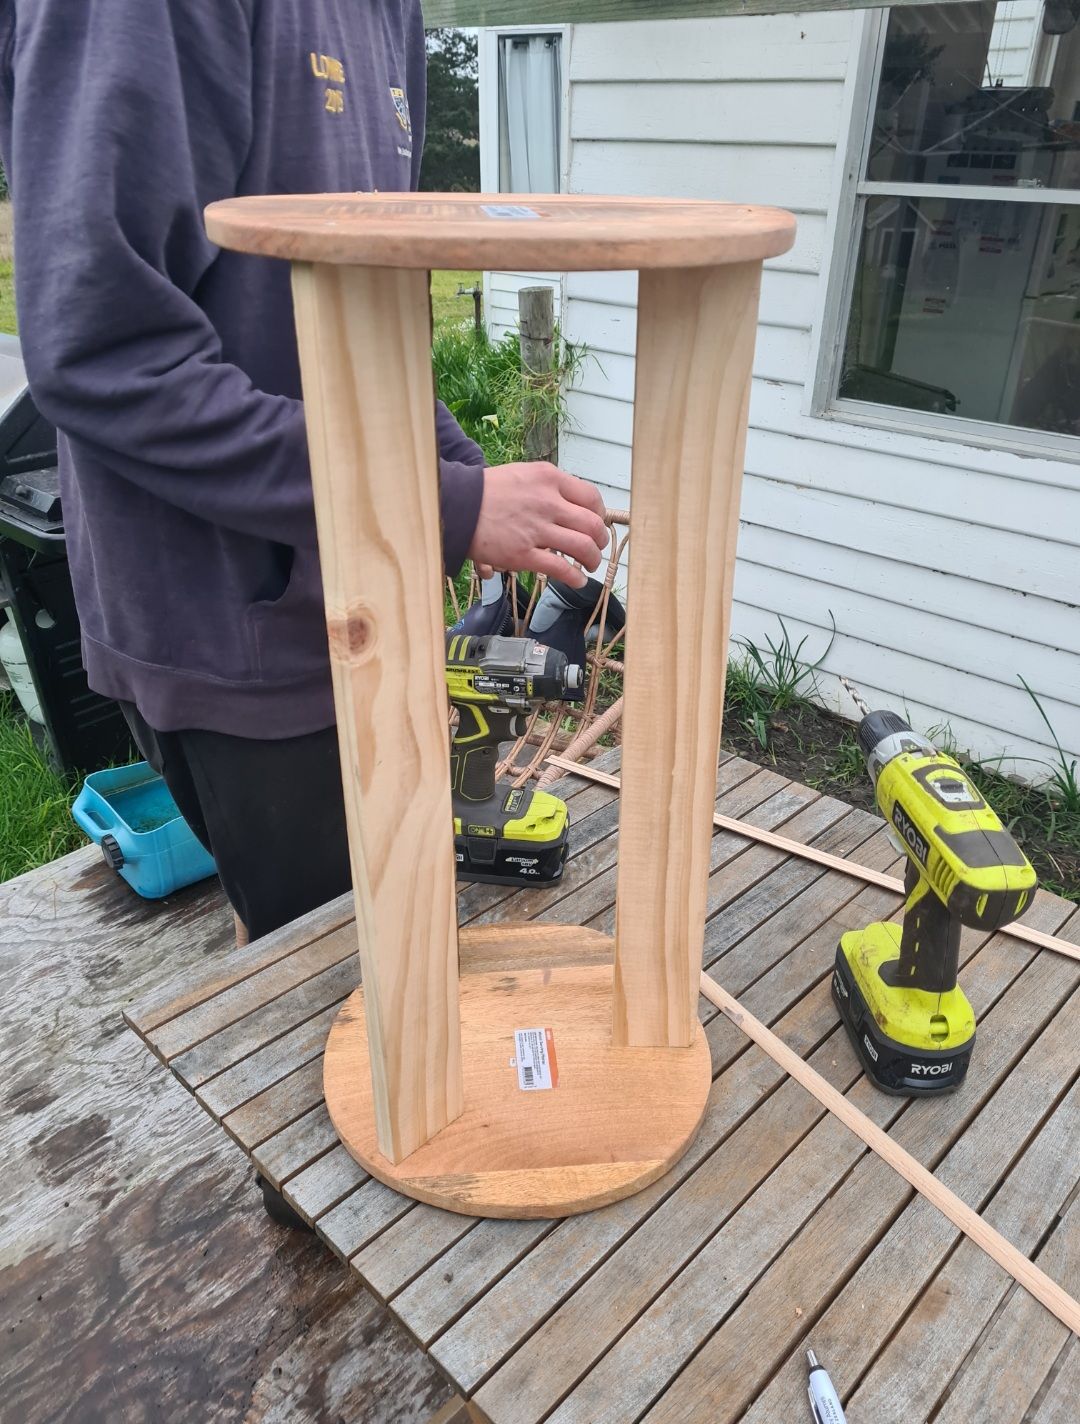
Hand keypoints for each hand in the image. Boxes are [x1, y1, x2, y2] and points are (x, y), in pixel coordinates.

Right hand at [468, 462, 607, 588]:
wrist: (458, 506)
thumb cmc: (488, 491)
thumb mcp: (523, 475)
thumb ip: (548, 487)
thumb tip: (568, 505)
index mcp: (549, 479)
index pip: (591, 498)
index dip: (599, 514)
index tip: (596, 523)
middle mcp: (548, 503)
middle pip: (592, 525)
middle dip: (600, 540)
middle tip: (597, 547)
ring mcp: (537, 530)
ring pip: (582, 548)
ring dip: (592, 560)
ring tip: (589, 565)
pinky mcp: (524, 555)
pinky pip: (561, 569)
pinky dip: (575, 578)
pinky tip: (578, 581)